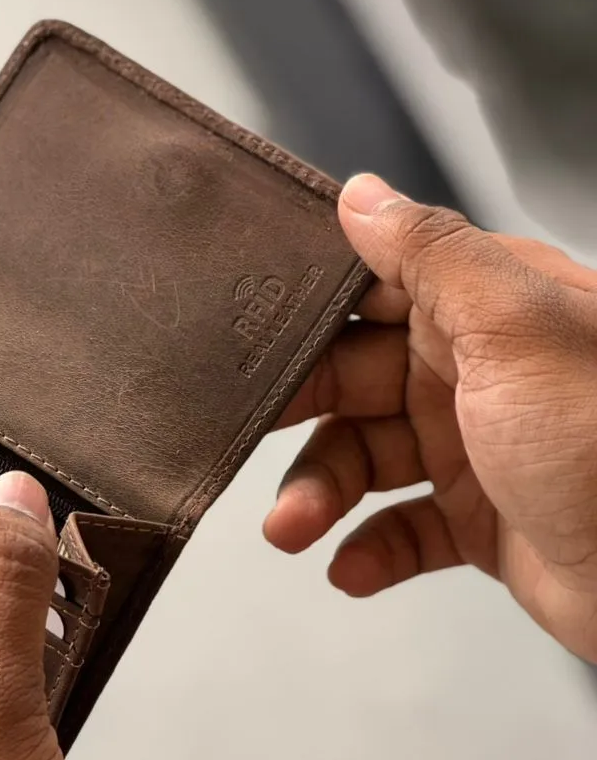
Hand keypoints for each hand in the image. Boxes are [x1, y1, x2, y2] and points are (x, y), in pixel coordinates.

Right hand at [266, 174, 596, 662]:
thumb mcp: (517, 325)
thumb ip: (431, 254)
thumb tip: (362, 195)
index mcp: (489, 305)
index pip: (374, 283)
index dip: (307, 307)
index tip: (243, 328)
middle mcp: (478, 368)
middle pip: (352, 374)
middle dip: (297, 410)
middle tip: (245, 431)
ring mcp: (478, 447)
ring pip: (364, 457)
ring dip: (319, 491)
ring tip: (295, 527)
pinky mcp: (482, 522)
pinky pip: (401, 528)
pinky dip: (368, 547)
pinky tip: (351, 564)